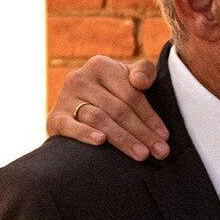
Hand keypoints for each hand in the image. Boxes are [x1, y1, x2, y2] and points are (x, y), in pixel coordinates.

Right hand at [48, 56, 166, 160]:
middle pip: (118, 110)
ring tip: (141, 155)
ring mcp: (65, 97)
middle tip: (160, 152)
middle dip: (142, 133)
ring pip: (99, 119)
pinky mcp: (55, 117)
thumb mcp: (130, 77)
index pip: (131, 95)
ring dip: (122, 139)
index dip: (150, 117)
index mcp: (101, 65)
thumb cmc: (115, 92)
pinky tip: (100, 141)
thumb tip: (140, 82)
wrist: (79, 106)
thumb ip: (143, 72)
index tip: (165, 136)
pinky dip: (84, 133)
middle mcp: (80, 78)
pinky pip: (69, 126)